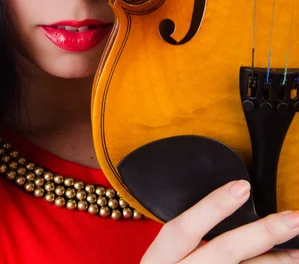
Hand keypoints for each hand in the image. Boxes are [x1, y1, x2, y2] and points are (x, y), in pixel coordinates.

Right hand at [141, 180, 298, 262]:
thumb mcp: (160, 261)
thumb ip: (183, 242)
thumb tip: (227, 205)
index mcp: (158, 261)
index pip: (183, 228)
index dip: (213, 207)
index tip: (242, 186)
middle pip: (223, 252)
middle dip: (261, 234)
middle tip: (293, 218)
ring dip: (275, 263)